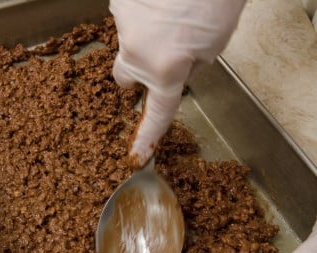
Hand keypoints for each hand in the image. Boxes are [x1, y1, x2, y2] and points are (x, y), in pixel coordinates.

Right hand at [110, 0, 245, 167]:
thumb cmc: (217, 5)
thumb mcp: (210, 51)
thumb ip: (184, 74)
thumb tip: (167, 77)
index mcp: (166, 69)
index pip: (156, 112)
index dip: (147, 136)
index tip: (137, 154)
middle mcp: (136, 52)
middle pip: (123, 78)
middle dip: (137, 74)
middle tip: (157, 57)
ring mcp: (123, 26)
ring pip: (125, 47)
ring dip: (141, 42)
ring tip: (165, 21)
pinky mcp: (117, 4)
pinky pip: (124, 22)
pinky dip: (138, 20)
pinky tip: (156, 8)